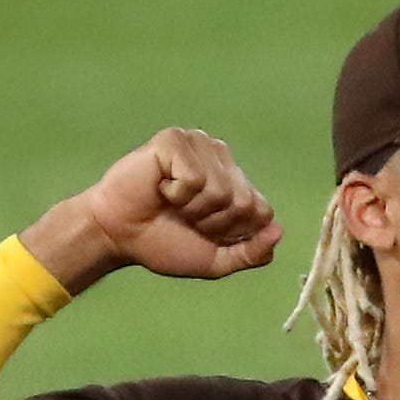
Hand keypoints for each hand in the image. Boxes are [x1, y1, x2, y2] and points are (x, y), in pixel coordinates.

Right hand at [22, 127, 283, 292]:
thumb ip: (252, 253)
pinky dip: (176, 194)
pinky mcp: (175, 140)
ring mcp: (200, 145)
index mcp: (237, 184)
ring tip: (171, 204)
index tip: (205, 234)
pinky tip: (160, 188)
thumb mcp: (216, 260)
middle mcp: (223, 160)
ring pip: (221, 191)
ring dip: (192, 210)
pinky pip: (194, 178)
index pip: (262, 212)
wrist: (120, 236)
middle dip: (213, 224)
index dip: (234, 234)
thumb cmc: (165, 244)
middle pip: (244, 203)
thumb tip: (279, 231)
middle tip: (185, 219)